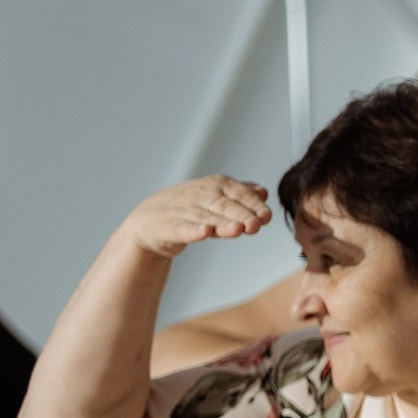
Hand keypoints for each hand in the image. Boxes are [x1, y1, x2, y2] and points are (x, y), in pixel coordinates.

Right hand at [123, 175, 271, 259]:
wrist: (150, 219)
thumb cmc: (192, 209)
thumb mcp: (217, 198)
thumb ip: (240, 195)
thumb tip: (263, 191)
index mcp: (215, 185)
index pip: (238, 192)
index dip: (253, 204)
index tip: (267, 216)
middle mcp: (200, 195)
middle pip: (225, 206)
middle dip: (242, 215)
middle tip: (257, 225)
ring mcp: (183, 210)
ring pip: (207, 218)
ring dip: (223, 224)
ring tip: (238, 229)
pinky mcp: (169, 227)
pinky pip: (183, 229)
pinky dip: (193, 231)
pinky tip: (204, 232)